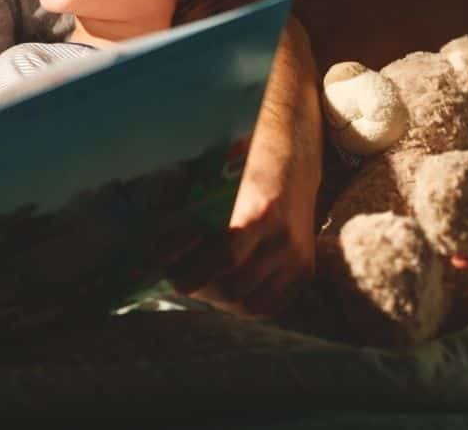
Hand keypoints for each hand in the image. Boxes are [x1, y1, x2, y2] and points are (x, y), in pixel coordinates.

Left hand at [170, 168, 315, 317]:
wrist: (294, 161)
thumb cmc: (245, 167)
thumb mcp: (219, 184)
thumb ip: (195, 220)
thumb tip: (161, 252)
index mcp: (260, 213)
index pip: (222, 259)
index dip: (190, 272)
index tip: (169, 271)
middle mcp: (282, 241)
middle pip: (233, 290)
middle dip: (200, 288)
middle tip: (182, 278)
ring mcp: (298, 259)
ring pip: (250, 305)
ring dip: (220, 301)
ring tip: (203, 285)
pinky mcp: (305, 271)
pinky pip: (270, 306)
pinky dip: (244, 305)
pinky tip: (227, 291)